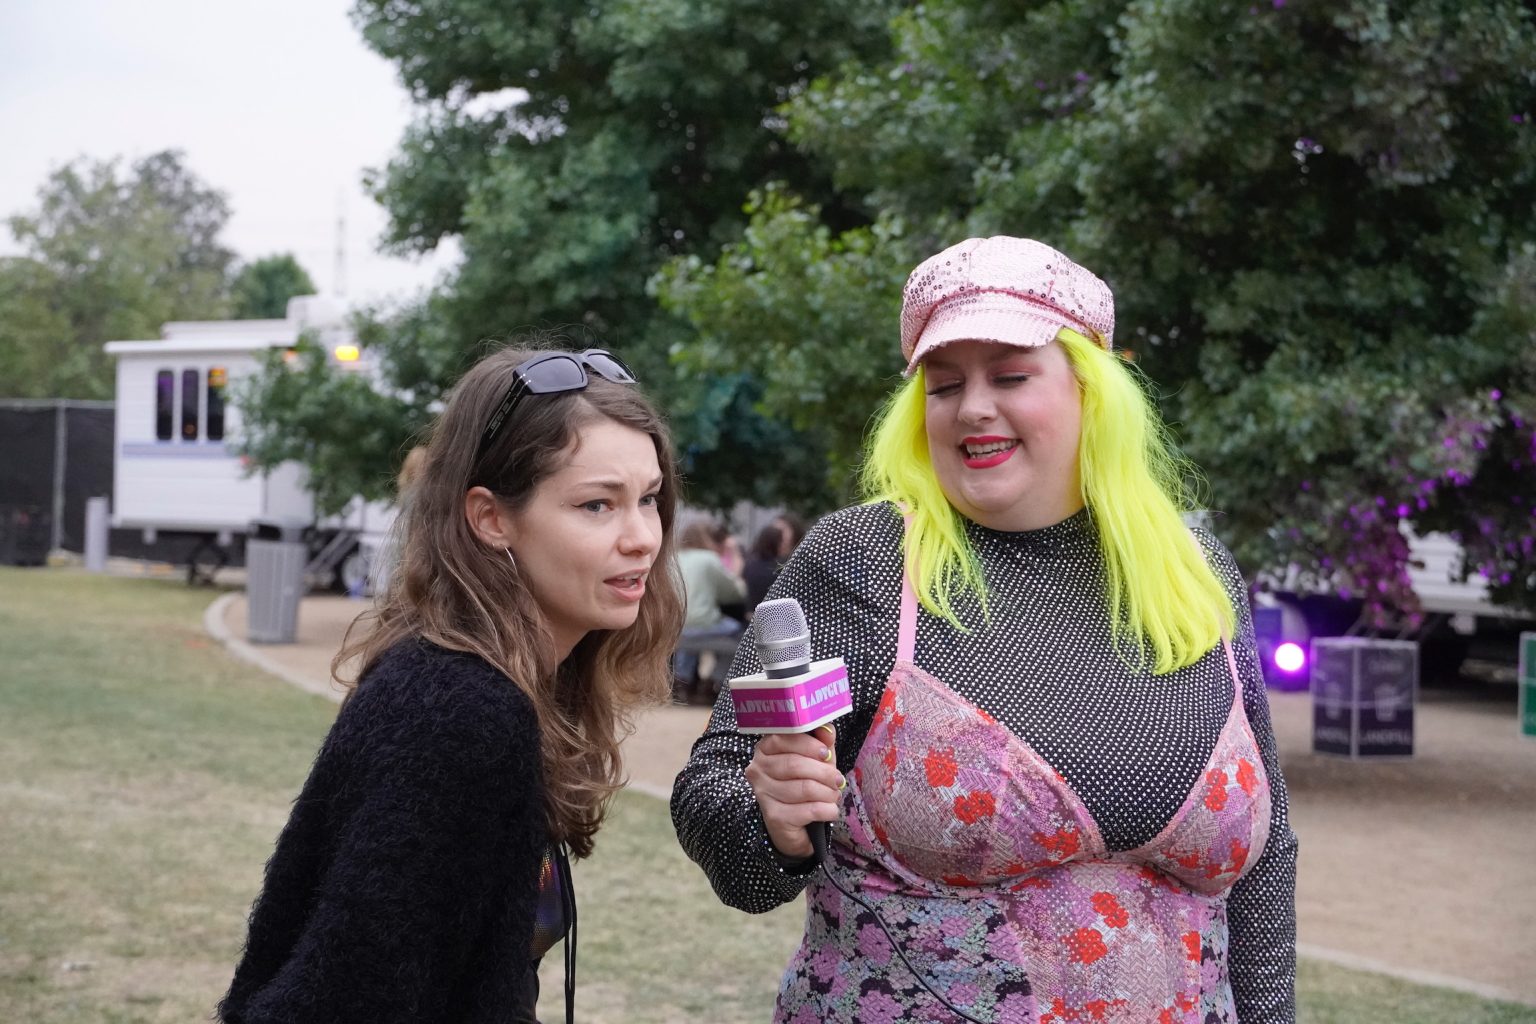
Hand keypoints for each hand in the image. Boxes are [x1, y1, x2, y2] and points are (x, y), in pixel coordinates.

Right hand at [745, 725, 842, 859]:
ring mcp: (763, 794)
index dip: (809, 745)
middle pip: (794, 765)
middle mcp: (758, 770)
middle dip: (824, 772)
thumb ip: (821, 741)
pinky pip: (809, 810)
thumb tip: (828, 730)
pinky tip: (830, 810)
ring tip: (834, 795)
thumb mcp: (815, 758)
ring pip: (804, 788)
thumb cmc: (804, 784)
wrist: (796, 825)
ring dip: (828, 792)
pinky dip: (827, 809)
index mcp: (765, 749)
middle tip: (837, 779)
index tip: (826, 753)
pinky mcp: (774, 817)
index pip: (782, 739)